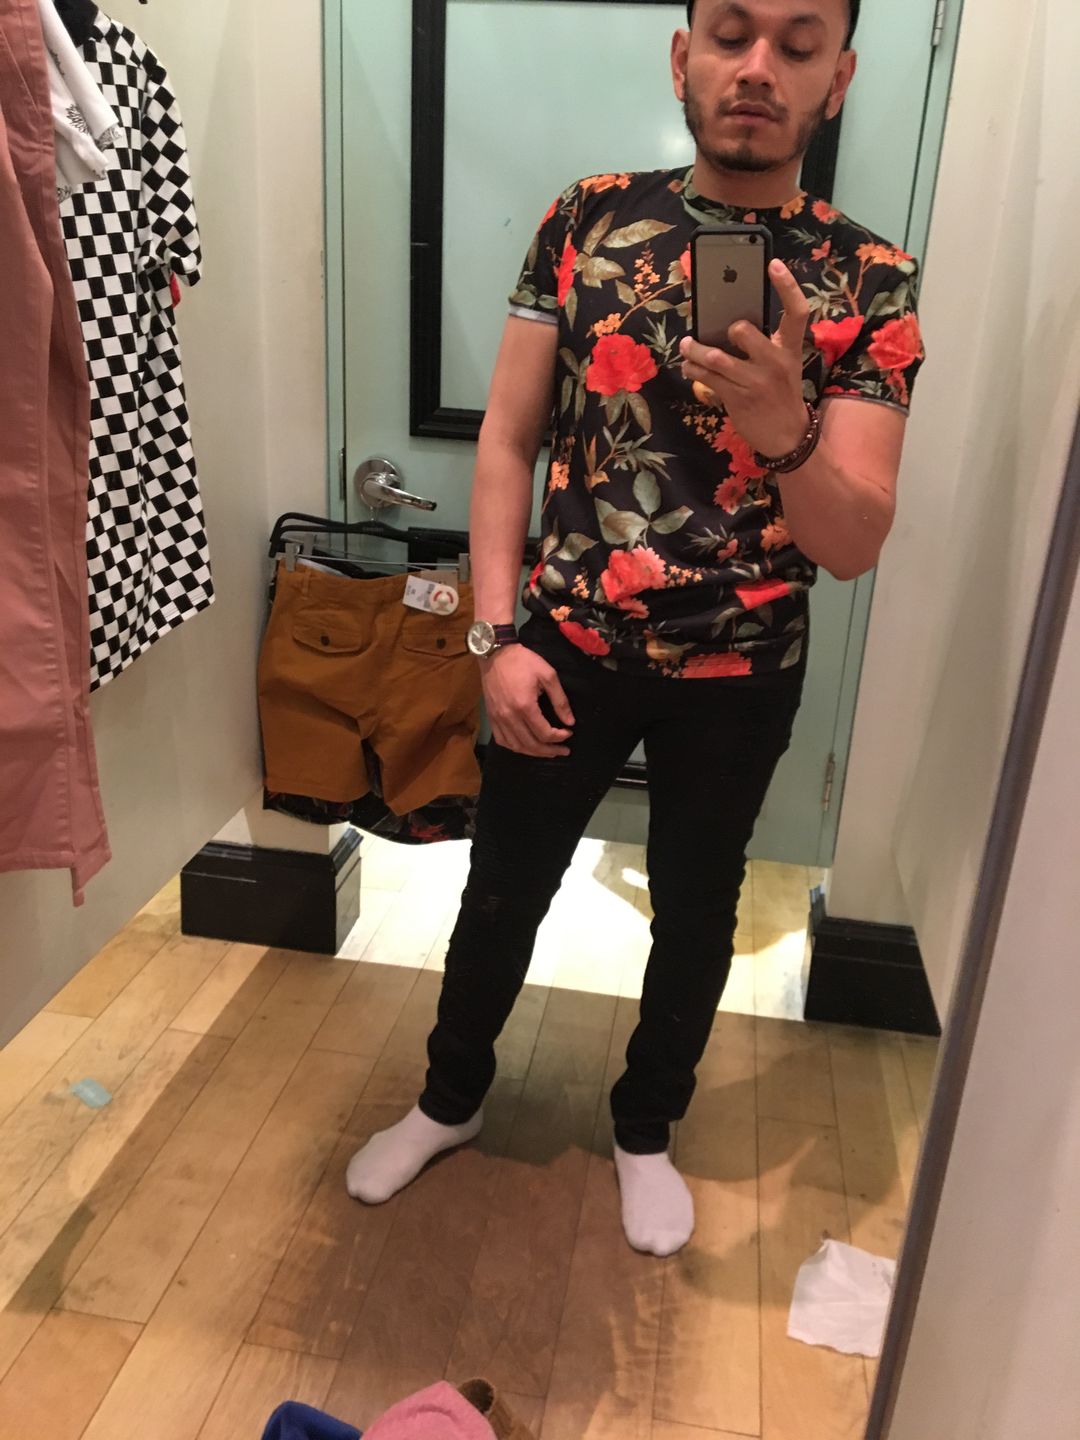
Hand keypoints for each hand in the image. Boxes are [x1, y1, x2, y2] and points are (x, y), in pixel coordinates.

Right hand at [481, 645, 575, 758]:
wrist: (495, 654)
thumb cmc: (523, 661)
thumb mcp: (548, 675)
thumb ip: (560, 700)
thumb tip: (570, 722)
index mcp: (525, 706)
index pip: (545, 733)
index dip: (560, 737)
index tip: (569, 732)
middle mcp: (510, 717)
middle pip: (531, 745)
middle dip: (550, 751)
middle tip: (563, 750)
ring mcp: (498, 719)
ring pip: (517, 746)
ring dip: (534, 752)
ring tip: (547, 751)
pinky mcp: (491, 717)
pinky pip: (502, 740)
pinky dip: (516, 747)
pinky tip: (526, 746)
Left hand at [680, 259, 809, 457]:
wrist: (787, 435)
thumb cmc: (780, 392)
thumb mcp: (784, 365)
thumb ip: (765, 343)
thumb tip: (729, 320)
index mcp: (791, 348)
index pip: (797, 312)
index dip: (788, 286)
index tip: (773, 263)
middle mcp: (776, 362)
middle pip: (744, 331)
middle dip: (726, 328)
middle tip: (719, 332)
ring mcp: (757, 382)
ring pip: (716, 358)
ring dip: (695, 350)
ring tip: (687, 345)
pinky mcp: (738, 399)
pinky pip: (707, 379)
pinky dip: (692, 369)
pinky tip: (688, 366)